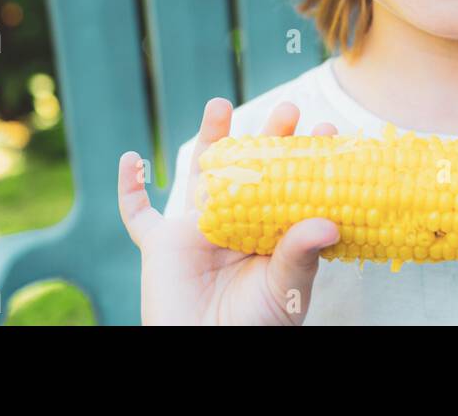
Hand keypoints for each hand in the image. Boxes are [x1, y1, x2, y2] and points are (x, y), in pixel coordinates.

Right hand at [117, 98, 340, 324]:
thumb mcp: (285, 290)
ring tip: (220, 103)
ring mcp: (196, 232)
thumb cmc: (256, 327)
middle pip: (251, 170)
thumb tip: (329, 222)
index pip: (292, 185)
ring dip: (207, 138)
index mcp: (271, 232)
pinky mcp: (160, 247)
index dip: (307, 157)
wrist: (207, 353)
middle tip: (288, 109)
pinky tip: (130, 158)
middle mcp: (236, 224)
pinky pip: (138, 214)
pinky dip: (129, 187)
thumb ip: (300, 256)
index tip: (327, 128)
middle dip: (267, 138)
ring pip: (201, 174)